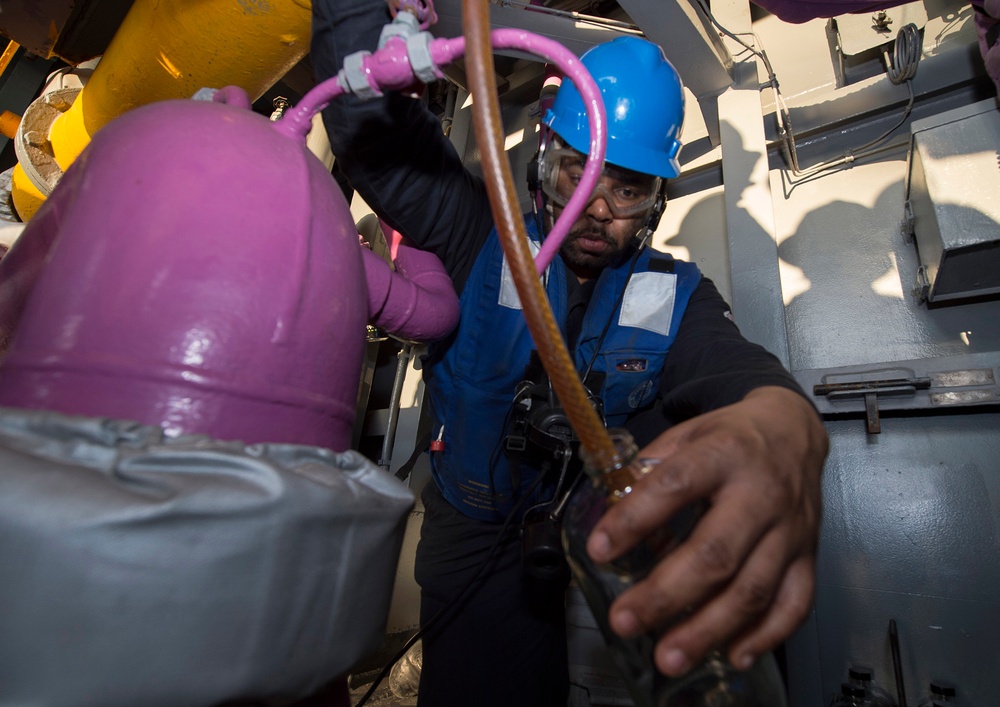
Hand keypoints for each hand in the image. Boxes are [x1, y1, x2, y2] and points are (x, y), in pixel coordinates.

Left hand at [585, 385, 827, 675]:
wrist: (794, 431)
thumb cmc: (732, 437)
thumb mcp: (686, 433)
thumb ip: (648, 470)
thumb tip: (608, 513)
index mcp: (723, 454)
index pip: (674, 486)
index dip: (634, 519)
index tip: (599, 550)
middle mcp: (760, 494)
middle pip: (715, 553)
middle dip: (666, 595)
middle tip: (625, 621)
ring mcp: (789, 530)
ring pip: (753, 589)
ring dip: (708, 629)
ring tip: (668, 657)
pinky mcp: (808, 556)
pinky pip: (794, 604)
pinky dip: (765, 636)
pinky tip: (732, 655)